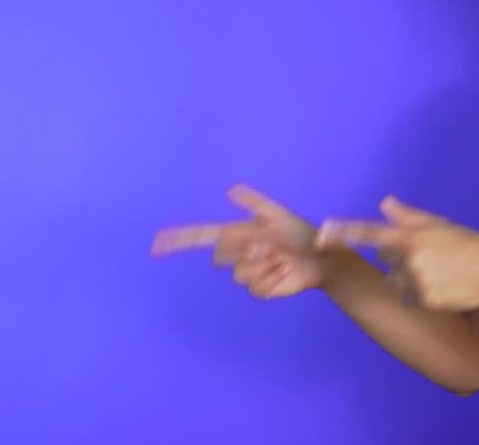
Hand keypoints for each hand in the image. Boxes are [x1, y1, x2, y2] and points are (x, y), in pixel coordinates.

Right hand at [152, 183, 327, 298]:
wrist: (322, 257)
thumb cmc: (302, 232)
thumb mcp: (279, 214)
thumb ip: (255, 203)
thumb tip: (231, 189)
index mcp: (239, 233)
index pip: (202, 236)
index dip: (179, 239)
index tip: (156, 244)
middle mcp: (239, 253)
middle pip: (220, 257)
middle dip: (243, 249)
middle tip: (269, 244)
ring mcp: (249, 272)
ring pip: (238, 274)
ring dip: (262, 264)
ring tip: (281, 257)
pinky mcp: (261, 288)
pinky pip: (254, 288)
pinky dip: (271, 279)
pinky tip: (284, 272)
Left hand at [315, 196, 478, 310]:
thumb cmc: (468, 244)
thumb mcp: (439, 225)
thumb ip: (408, 216)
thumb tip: (384, 203)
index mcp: (413, 235)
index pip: (370, 232)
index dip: (344, 231)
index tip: (322, 231)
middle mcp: (411, 258)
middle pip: (384, 259)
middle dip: (398, 257)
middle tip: (428, 256)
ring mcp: (417, 281)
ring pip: (393, 281)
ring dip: (407, 278)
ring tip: (436, 273)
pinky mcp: (424, 301)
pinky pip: (406, 298)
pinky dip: (418, 294)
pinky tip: (439, 287)